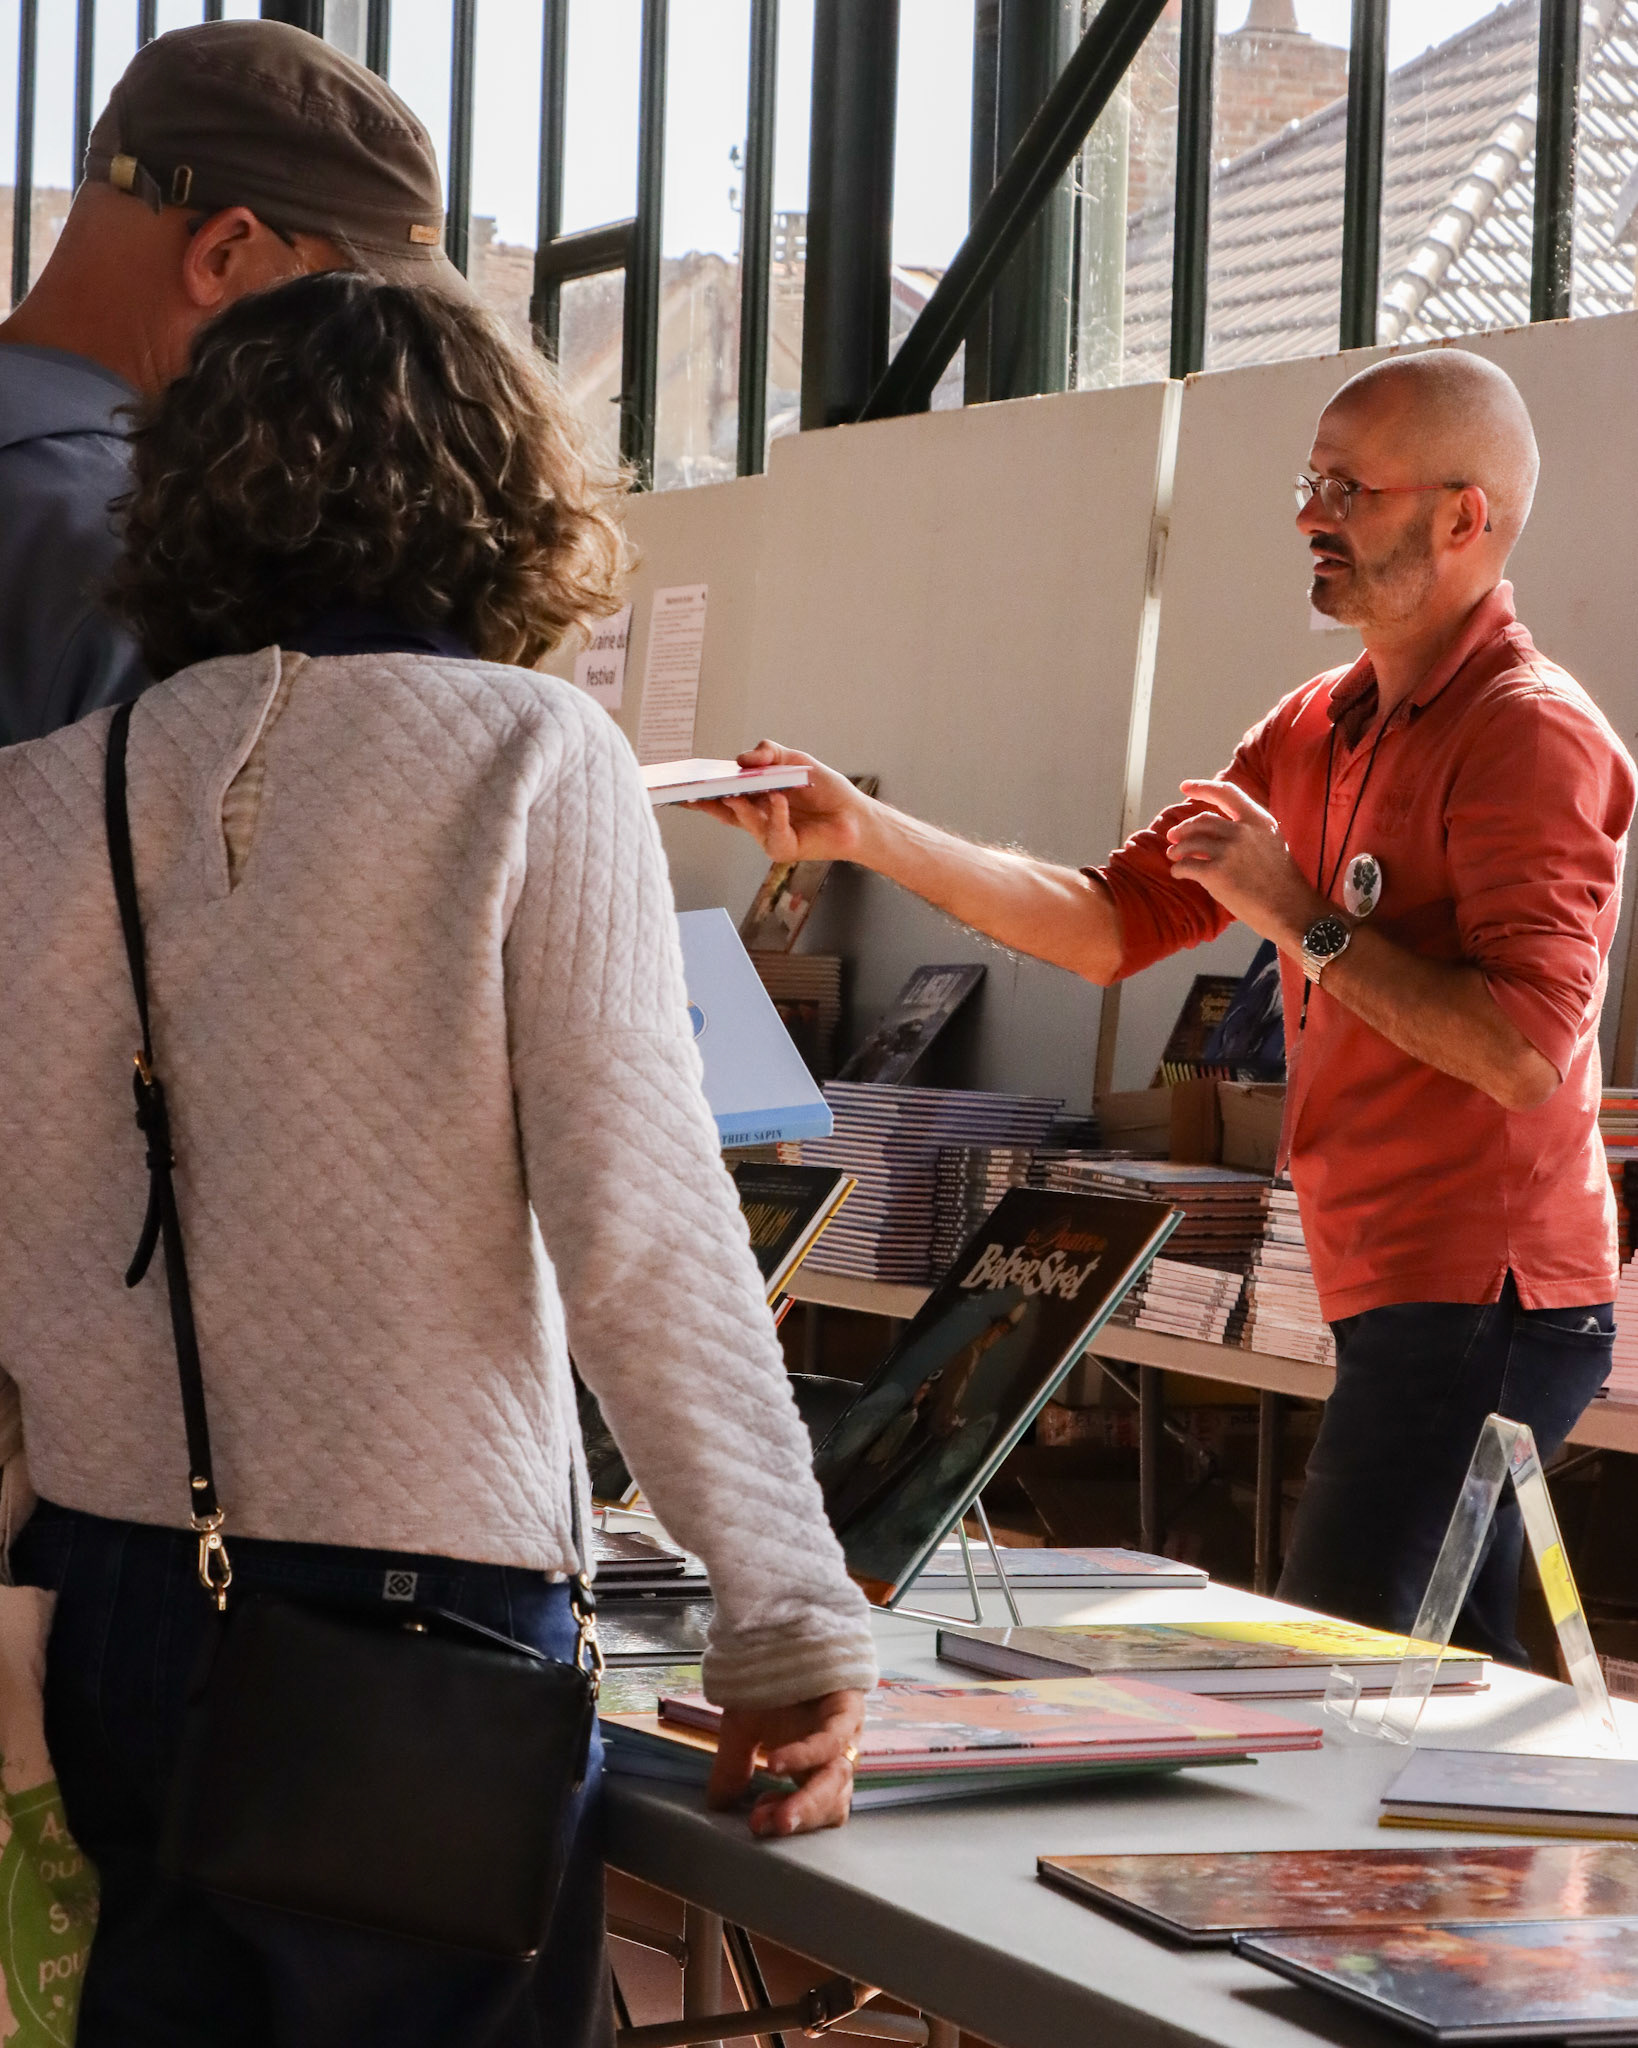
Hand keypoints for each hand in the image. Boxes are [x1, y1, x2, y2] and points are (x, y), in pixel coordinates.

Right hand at [685, 742, 871, 864]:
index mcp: (753, 797)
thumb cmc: (823, 789)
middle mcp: (755, 818)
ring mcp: (767, 835)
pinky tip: (779, 800)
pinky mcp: (783, 848)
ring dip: (741, 805)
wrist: (853, 815)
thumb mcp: (794, 761)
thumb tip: (740, 760)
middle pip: (722, 811)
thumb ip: (768, 754)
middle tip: (687, 791)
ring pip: (744, 820)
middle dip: (704, 802)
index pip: (720, 794)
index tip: (680, 781)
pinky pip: (772, 833)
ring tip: (735, 791)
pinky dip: (775, 815)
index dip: (700, 789)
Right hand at [706, 1688, 865, 1836]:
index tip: (754, 1824)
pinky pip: (830, 1741)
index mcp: (813, 1764)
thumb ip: (733, 1765)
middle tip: (764, 1826)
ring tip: (776, 1817)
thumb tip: (716, 1805)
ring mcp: (845, 1732)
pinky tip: (772, 1764)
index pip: (810, 1808)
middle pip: (832, 1804)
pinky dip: (802, 1757)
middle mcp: (835, 1754)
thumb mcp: (742, 1727)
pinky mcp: (847, 1706)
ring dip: (807, 1803)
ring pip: (837, 1781)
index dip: (786, 1821)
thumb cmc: (768, 1678)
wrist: (781, 1628)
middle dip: (799, 1820)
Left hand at [1167, 780, 1324, 949]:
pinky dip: (1178, 869)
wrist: (1291, 909)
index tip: (1185, 787)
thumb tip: (1217, 829)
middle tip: (1173, 836)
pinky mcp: (1216, 873)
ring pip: (1190, 843)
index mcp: (1259, 820)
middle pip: (1202, 820)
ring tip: (1173, 856)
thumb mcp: (1272, 843)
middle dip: (1183, 827)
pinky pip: (1187, 866)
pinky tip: (1178, 873)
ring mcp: (1229, 851)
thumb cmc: (1282, 882)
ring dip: (1177, 849)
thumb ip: (1249, 831)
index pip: (1227, 793)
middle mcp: (1243, 830)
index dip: (1203, 787)